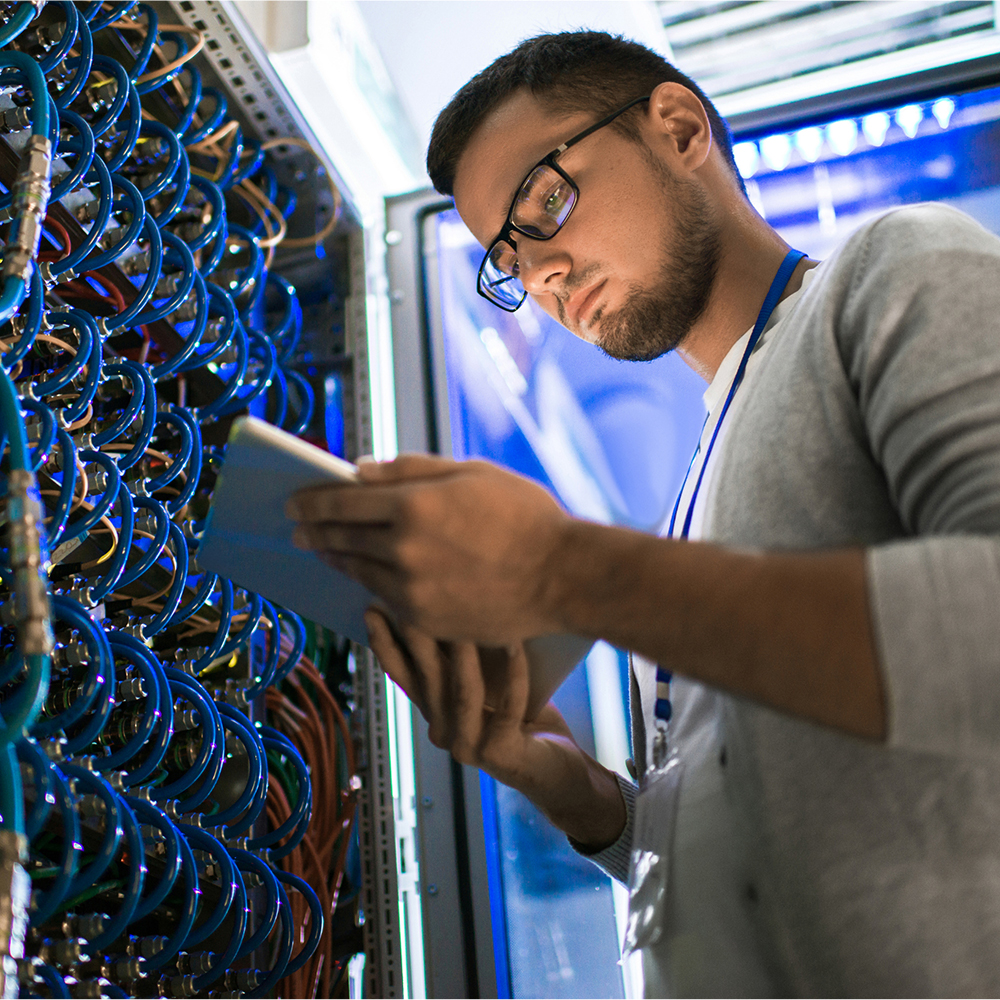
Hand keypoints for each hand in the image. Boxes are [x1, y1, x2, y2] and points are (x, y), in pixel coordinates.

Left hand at [287, 454, 571, 643]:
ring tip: (325, 551)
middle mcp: (404, 549)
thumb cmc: (524, 515)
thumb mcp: (471, 473)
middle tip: (296, 528)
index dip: (312, 500)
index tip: (293, 502)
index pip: (342, 501)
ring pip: (358, 572)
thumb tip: (360, 470)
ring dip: (337, 558)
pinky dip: (369, 584)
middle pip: (342, 538)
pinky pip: (385, 599)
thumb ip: (410, 470)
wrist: (562, 576)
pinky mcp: (426, 620)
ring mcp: (413, 590)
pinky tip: (364, 577)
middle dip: (314, 530)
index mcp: (413, 504)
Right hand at [366, 608, 625, 849]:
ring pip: (463, 692)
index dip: (386, 644)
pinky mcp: (500, 754)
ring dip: (466, 651)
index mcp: (436, 714)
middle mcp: (443, 733)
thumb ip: (468, 660)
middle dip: (420, 636)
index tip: (373, 608)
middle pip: (428, 679)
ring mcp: (468, 747)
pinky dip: (515, 674)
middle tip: (415, 599)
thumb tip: (456, 606)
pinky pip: (508, 708)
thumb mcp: (490, 684)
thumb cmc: (526, 720)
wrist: (559, 772)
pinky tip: (517, 645)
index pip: (403, 676)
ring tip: (469, 614)